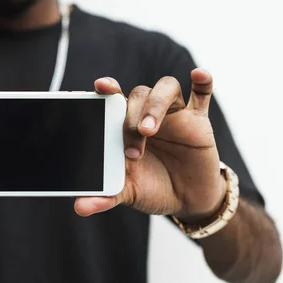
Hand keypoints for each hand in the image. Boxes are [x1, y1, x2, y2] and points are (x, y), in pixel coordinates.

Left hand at [74, 69, 225, 220]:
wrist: (186, 200)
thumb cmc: (152, 187)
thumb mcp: (128, 193)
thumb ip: (104, 197)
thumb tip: (79, 208)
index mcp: (125, 125)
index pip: (114, 99)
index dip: (107, 89)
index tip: (99, 86)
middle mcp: (147, 114)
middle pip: (138, 95)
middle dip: (132, 116)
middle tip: (133, 146)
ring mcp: (174, 115)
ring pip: (165, 89)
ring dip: (156, 104)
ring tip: (149, 129)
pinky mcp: (198, 121)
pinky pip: (202, 95)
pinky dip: (203, 82)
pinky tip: (199, 74)